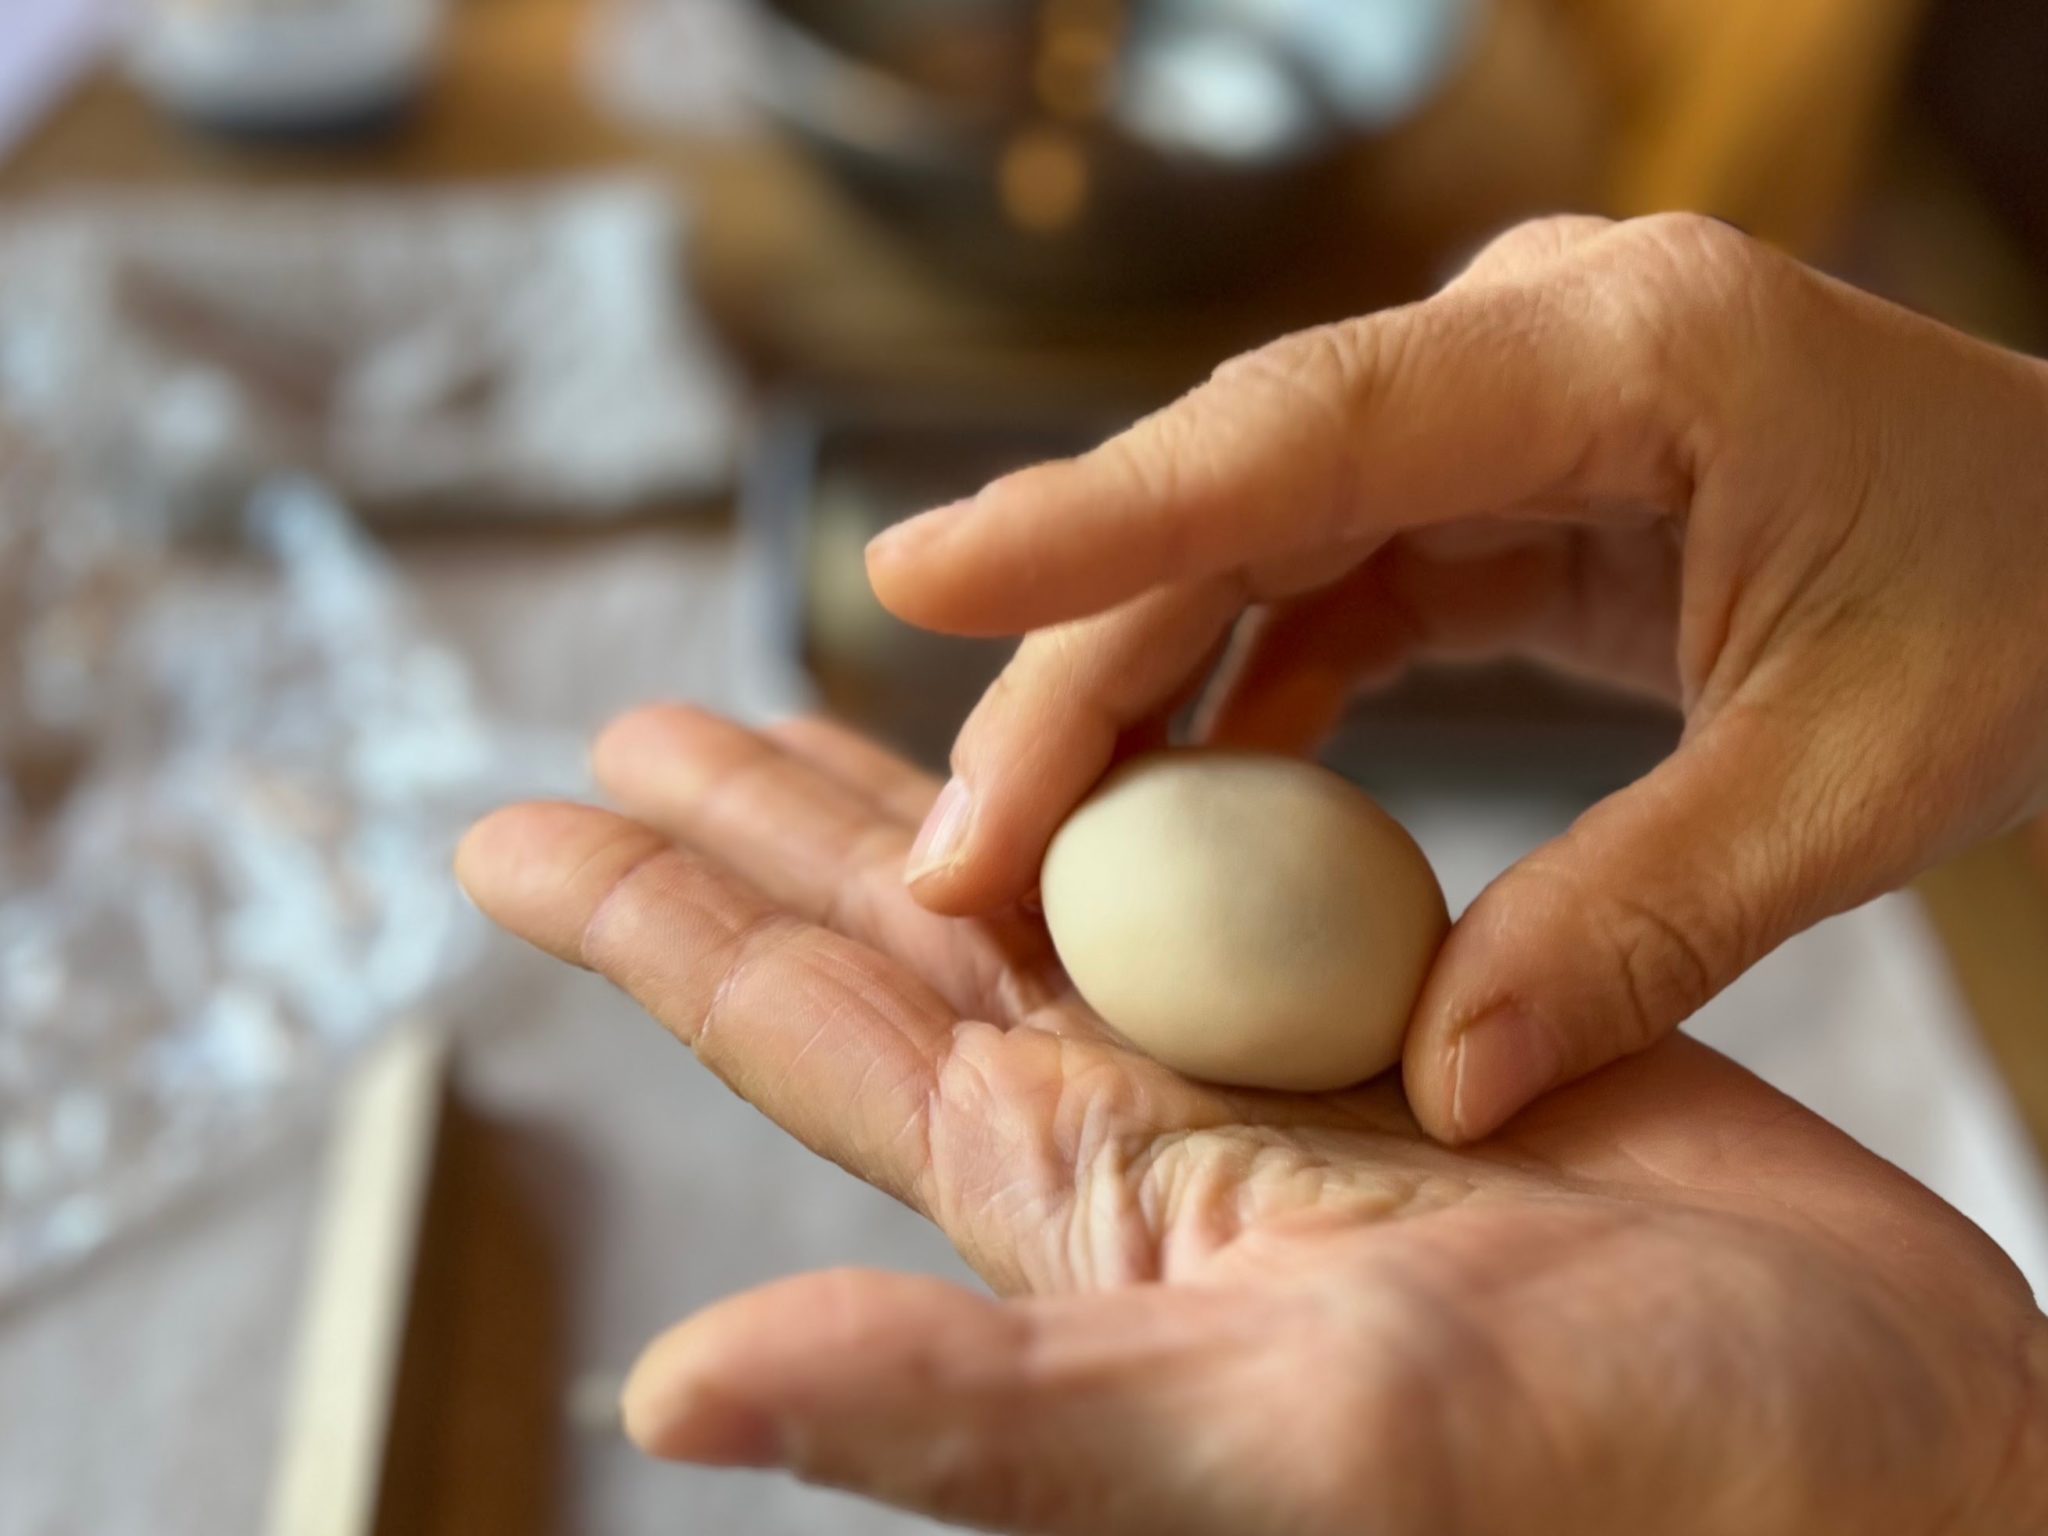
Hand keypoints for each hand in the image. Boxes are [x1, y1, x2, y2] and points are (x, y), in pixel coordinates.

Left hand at [458, 706, 2047, 1535]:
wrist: (1864, 1449)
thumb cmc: (1619, 1484)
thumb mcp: (1264, 1441)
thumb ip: (976, 1415)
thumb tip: (674, 1396)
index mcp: (1068, 1209)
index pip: (795, 1032)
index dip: (643, 927)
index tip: (506, 832)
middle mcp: (1136, 1133)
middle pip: (881, 936)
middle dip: (741, 829)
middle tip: (612, 731)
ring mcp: (1262, 1067)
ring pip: (1037, 888)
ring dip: (909, 800)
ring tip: (792, 721)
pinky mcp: (1394, 1011)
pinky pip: (1219, 869)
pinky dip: (1133, 796)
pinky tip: (1081, 751)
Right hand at [866, 212, 2047, 1143]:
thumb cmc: (2028, 608)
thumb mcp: (1858, 776)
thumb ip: (1643, 920)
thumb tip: (1440, 1086)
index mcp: (1628, 349)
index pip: (1305, 424)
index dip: (1096, 511)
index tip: (909, 573)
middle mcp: (1526, 342)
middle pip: (1232, 497)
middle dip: (1074, 670)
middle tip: (961, 862)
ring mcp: (1497, 409)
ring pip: (1243, 542)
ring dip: (1130, 696)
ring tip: (1025, 862)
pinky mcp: (1492, 487)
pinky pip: (1317, 583)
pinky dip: (1239, 697)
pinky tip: (1185, 811)